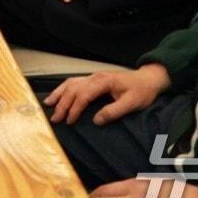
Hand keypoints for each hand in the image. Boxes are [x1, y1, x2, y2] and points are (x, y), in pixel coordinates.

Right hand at [43, 63, 170, 125]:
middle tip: (55, 118)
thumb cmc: (141, 91)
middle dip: (62, 104)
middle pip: (73, 89)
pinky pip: (74, 82)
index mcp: (103, 81)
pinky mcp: (93, 79)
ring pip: (70, 83)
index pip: (84, 95)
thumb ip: (113, 111)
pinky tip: (58, 94)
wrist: (148, 79)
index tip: (70, 121)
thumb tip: (96, 120)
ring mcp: (93, 76)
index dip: (75, 109)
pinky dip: (63, 88)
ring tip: (48, 104)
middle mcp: (95, 77)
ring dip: (59, 94)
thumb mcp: (131, 104)